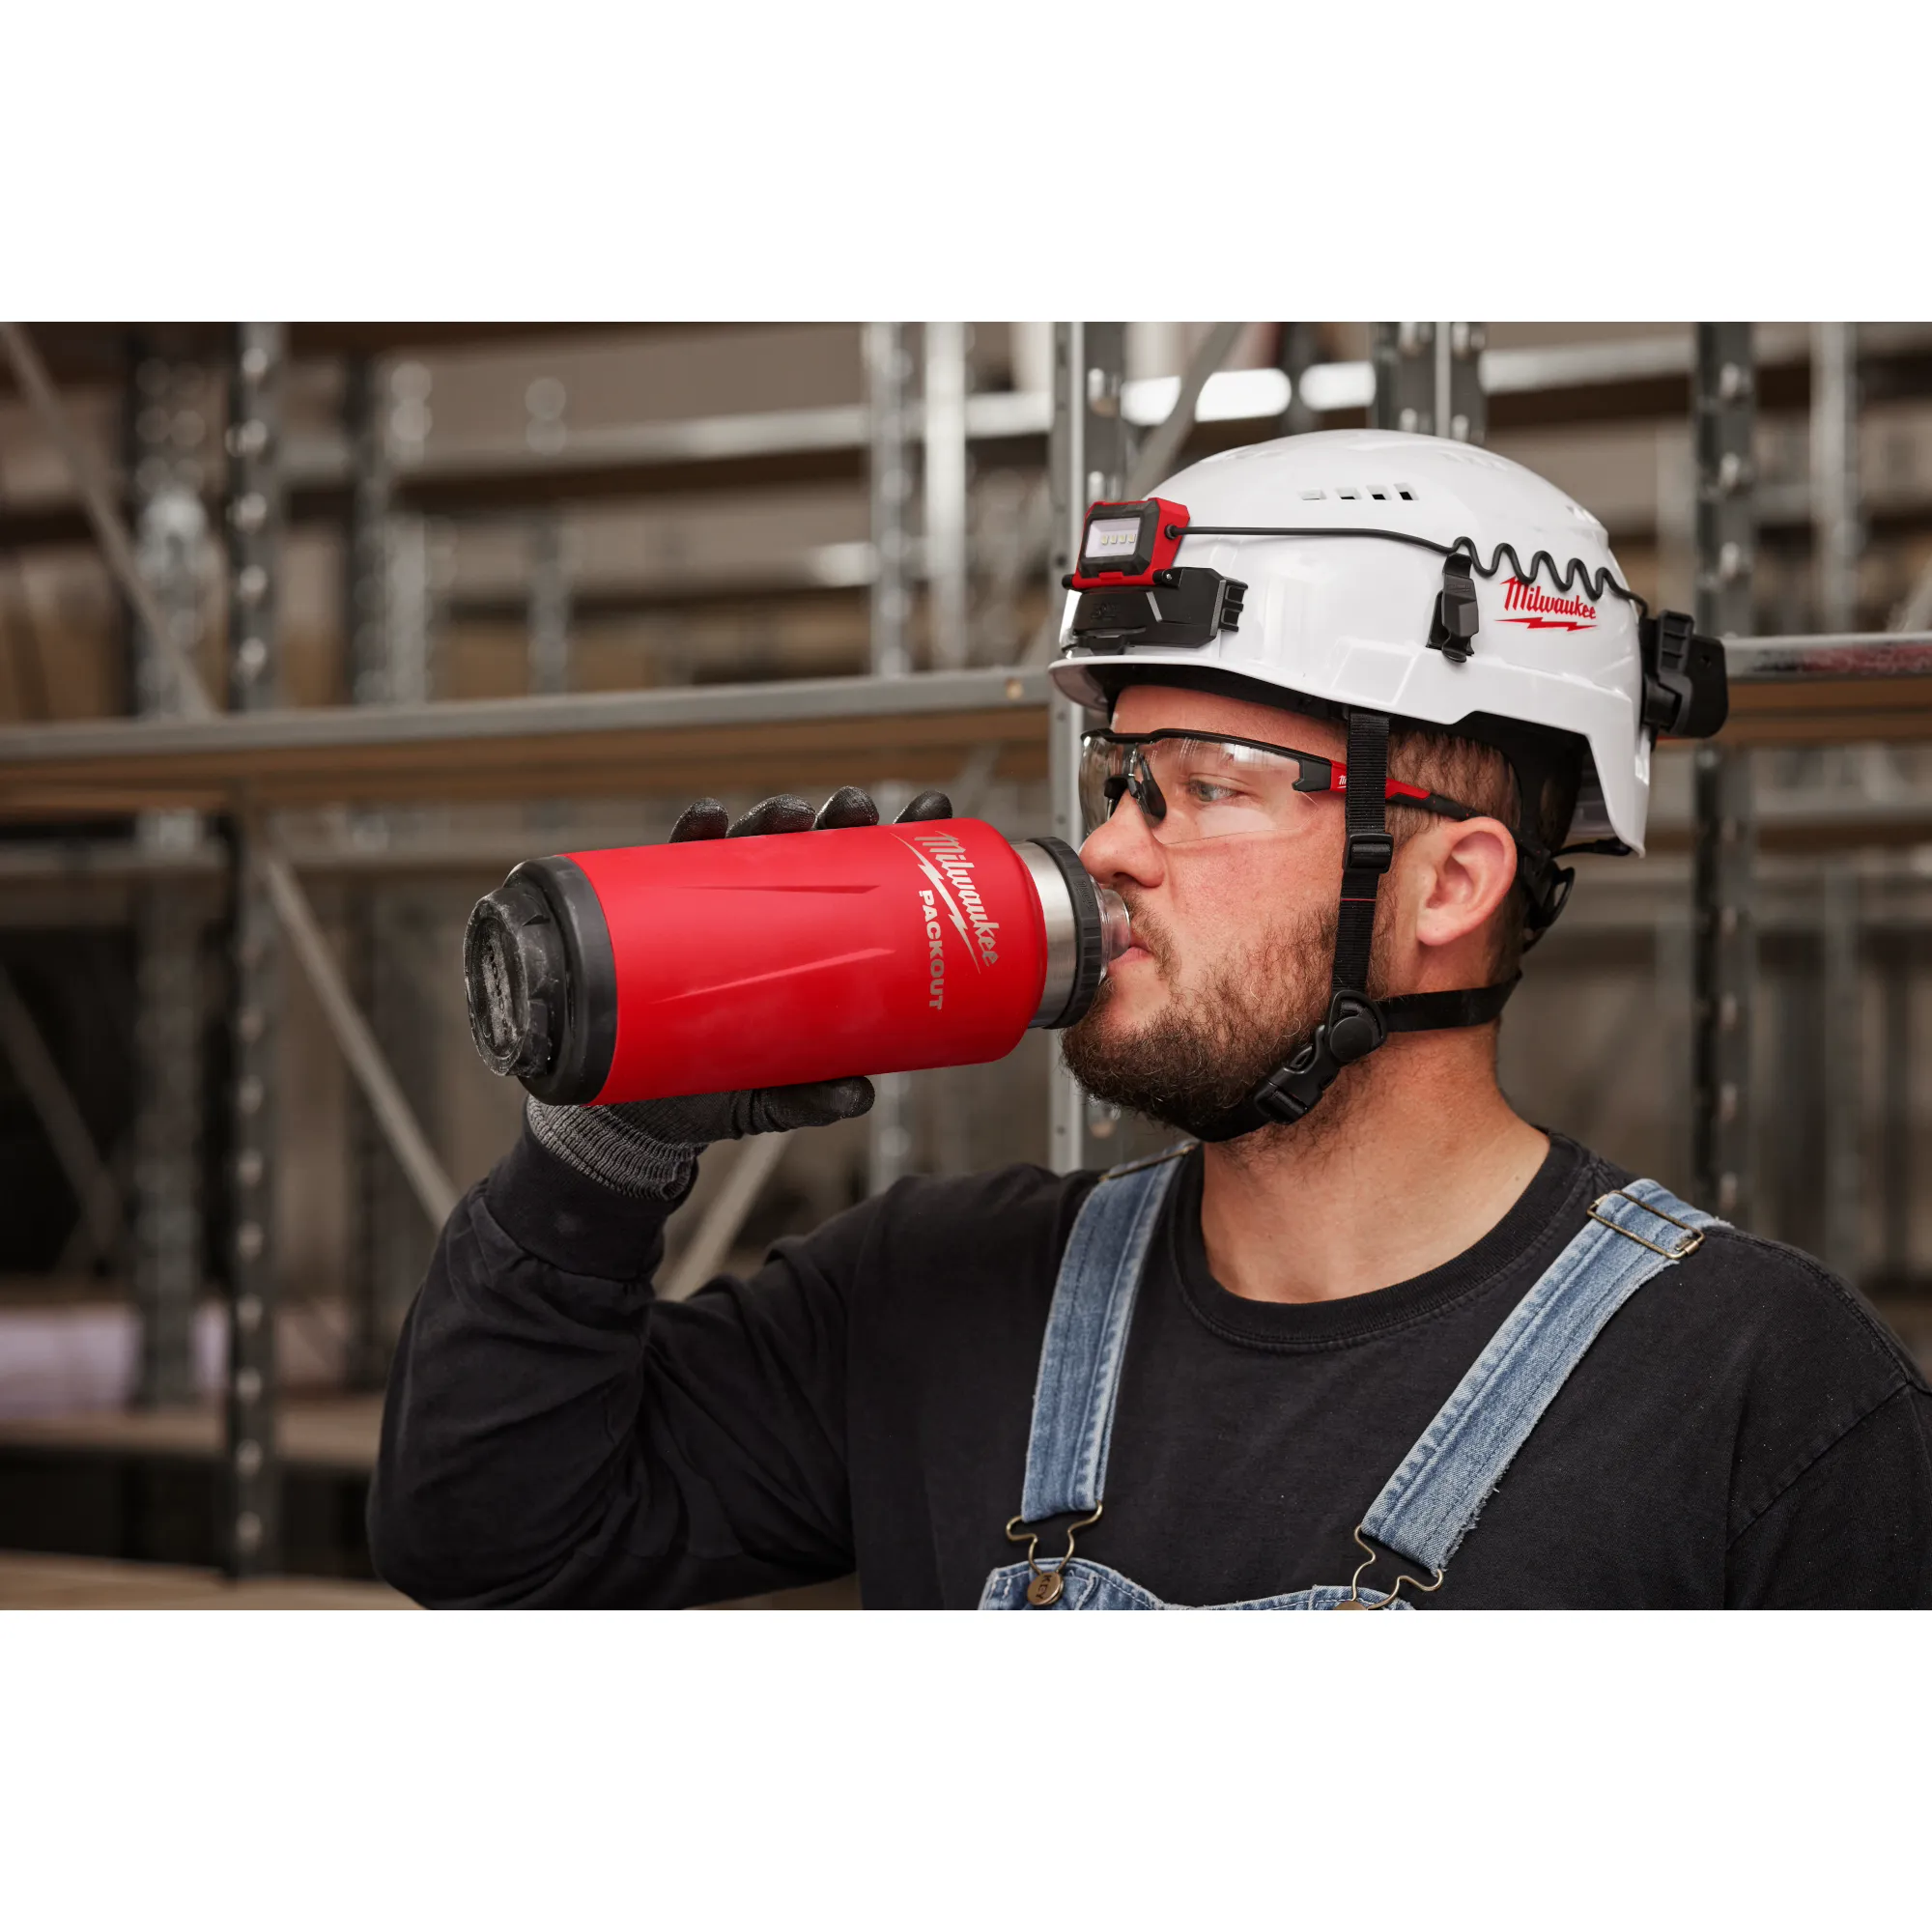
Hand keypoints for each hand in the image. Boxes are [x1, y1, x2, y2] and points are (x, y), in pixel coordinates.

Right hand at [523, 786, 954, 1197]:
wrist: (647, 1113)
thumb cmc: (729, 1089)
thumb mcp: (776, 1097)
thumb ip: (813, 1098)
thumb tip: (857, 1096)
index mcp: (822, 946)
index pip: (871, 883)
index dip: (904, 840)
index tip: (932, 804)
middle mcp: (777, 918)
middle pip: (818, 852)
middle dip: (840, 818)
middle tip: (855, 807)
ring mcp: (724, 915)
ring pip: (753, 849)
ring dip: (771, 819)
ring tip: (788, 813)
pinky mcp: (668, 922)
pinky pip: (676, 868)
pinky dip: (691, 837)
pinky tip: (708, 818)